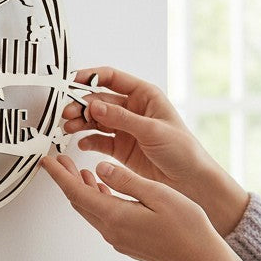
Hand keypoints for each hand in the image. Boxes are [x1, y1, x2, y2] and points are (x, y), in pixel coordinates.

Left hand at [40, 154, 249, 260]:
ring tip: (79, 169)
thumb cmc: (188, 228)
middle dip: (66, 179)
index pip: (76, 192)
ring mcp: (119, 239)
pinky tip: (103, 189)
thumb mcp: (157, 194)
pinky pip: (103, 218)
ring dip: (82, 189)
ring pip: (91, 210)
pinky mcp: (127, 242)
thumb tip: (99, 169)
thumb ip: (125, 181)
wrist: (202, 259)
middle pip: (79, 201)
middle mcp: (112, 230)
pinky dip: (97, 200)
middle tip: (59, 160)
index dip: (59, 175)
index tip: (46, 161)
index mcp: (116, 216)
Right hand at [63, 67, 249, 236]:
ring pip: (96, 120)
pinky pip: (99, 140)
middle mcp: (133, 110)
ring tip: (70, 128)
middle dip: (82, 105)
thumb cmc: (184, 152)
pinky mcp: (121, 148)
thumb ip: (122, 117)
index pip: (112, 78)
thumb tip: (95, 105)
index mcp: (145, 96)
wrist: (191, 182)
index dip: (91, 77)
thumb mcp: (152, 130)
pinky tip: (82, 143)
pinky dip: (88, 141)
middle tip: (69, 112)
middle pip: (99, 100)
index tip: (73, 81)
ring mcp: (126, 129)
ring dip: (81, 122)